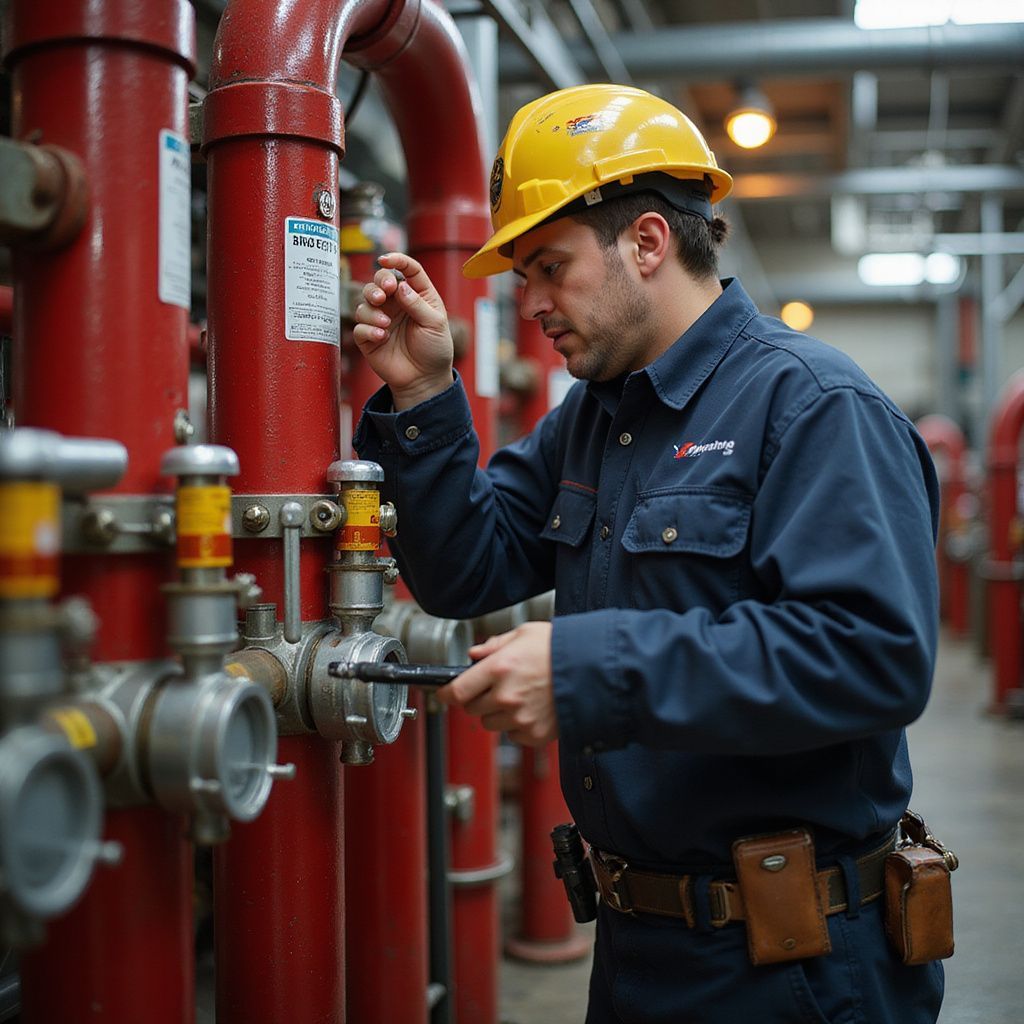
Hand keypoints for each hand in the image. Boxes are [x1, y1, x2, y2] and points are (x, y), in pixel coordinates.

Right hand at [352, 252, 453, 409]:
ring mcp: (381, 318)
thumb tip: (400, 285)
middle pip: (379, 281)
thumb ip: (417, 304)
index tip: (385, 260)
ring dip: (372, 309)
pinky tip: (382, 337)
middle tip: (383, 295)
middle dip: (378, 284)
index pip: (407, 269)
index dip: (396, 260)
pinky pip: (359, 326)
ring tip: (386, 324)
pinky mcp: (369, 337)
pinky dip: (368, 329)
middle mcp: (397, 303)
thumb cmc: (434, 349)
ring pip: (364, 301)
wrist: (425, 379)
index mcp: (416, 294)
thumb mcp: (435, 324)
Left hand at [434, 622, 557, 746]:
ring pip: (491, 724)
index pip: (456, 691)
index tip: (445, 692)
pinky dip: (518, 726)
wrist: (595, 670)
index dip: (446, 693)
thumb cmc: (561, 649)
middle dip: (477, 699)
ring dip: (497, 713)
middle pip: (471, 710)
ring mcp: (520, 718)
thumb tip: (475, 654)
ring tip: (520, 696)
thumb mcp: (525, 633)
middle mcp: (506, 696)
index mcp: (499, 668)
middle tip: (495, 687)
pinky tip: (532, 708)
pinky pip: (513, 735)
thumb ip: (495, 645)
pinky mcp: (535, 734)